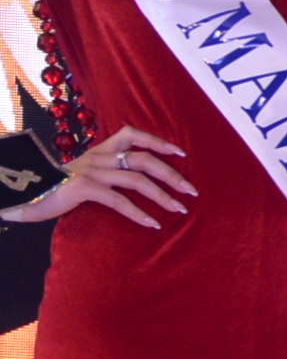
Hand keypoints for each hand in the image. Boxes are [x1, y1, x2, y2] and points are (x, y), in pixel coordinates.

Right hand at [4, 127, 193, 230]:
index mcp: (98, 151)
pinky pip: (118, 200)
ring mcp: (90, 171)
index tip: (180, 152)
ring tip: (179, 209)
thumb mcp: (83, 174)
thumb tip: (137, 181)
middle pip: (144, 159)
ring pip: (137, 180)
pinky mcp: (82, 188)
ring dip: (163, 196)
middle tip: (191, 191)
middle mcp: (97, 157)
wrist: (22, 194)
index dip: (158, 141)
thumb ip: (106, 172)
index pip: (132, 135)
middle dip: (172, 174)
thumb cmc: (55, 188)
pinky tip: (152, 224)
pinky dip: (138, 213)